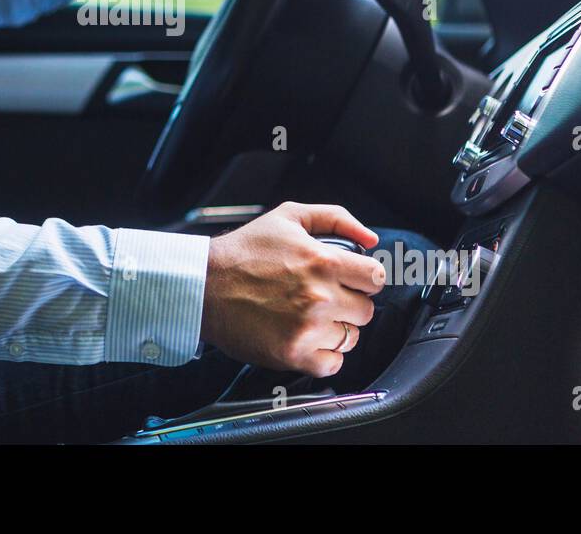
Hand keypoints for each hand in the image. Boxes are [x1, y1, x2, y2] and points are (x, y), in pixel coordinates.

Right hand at [199, 201, 385, 377]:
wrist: (205, 285)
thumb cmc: (244, 250)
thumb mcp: (289, 216)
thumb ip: (336, 219)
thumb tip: (371, 239)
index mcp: (323, 261)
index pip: (375, 278)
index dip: (365, 278)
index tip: (351, 280)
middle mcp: (320, 297)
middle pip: (366, 311)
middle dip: (349, 303)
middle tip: (325, 297)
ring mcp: (308, 328)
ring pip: (350, 338)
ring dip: (336, 328)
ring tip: (310, 317)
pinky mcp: (293, 353)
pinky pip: (333, 363)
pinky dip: (324, 355)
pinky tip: (306, 337)